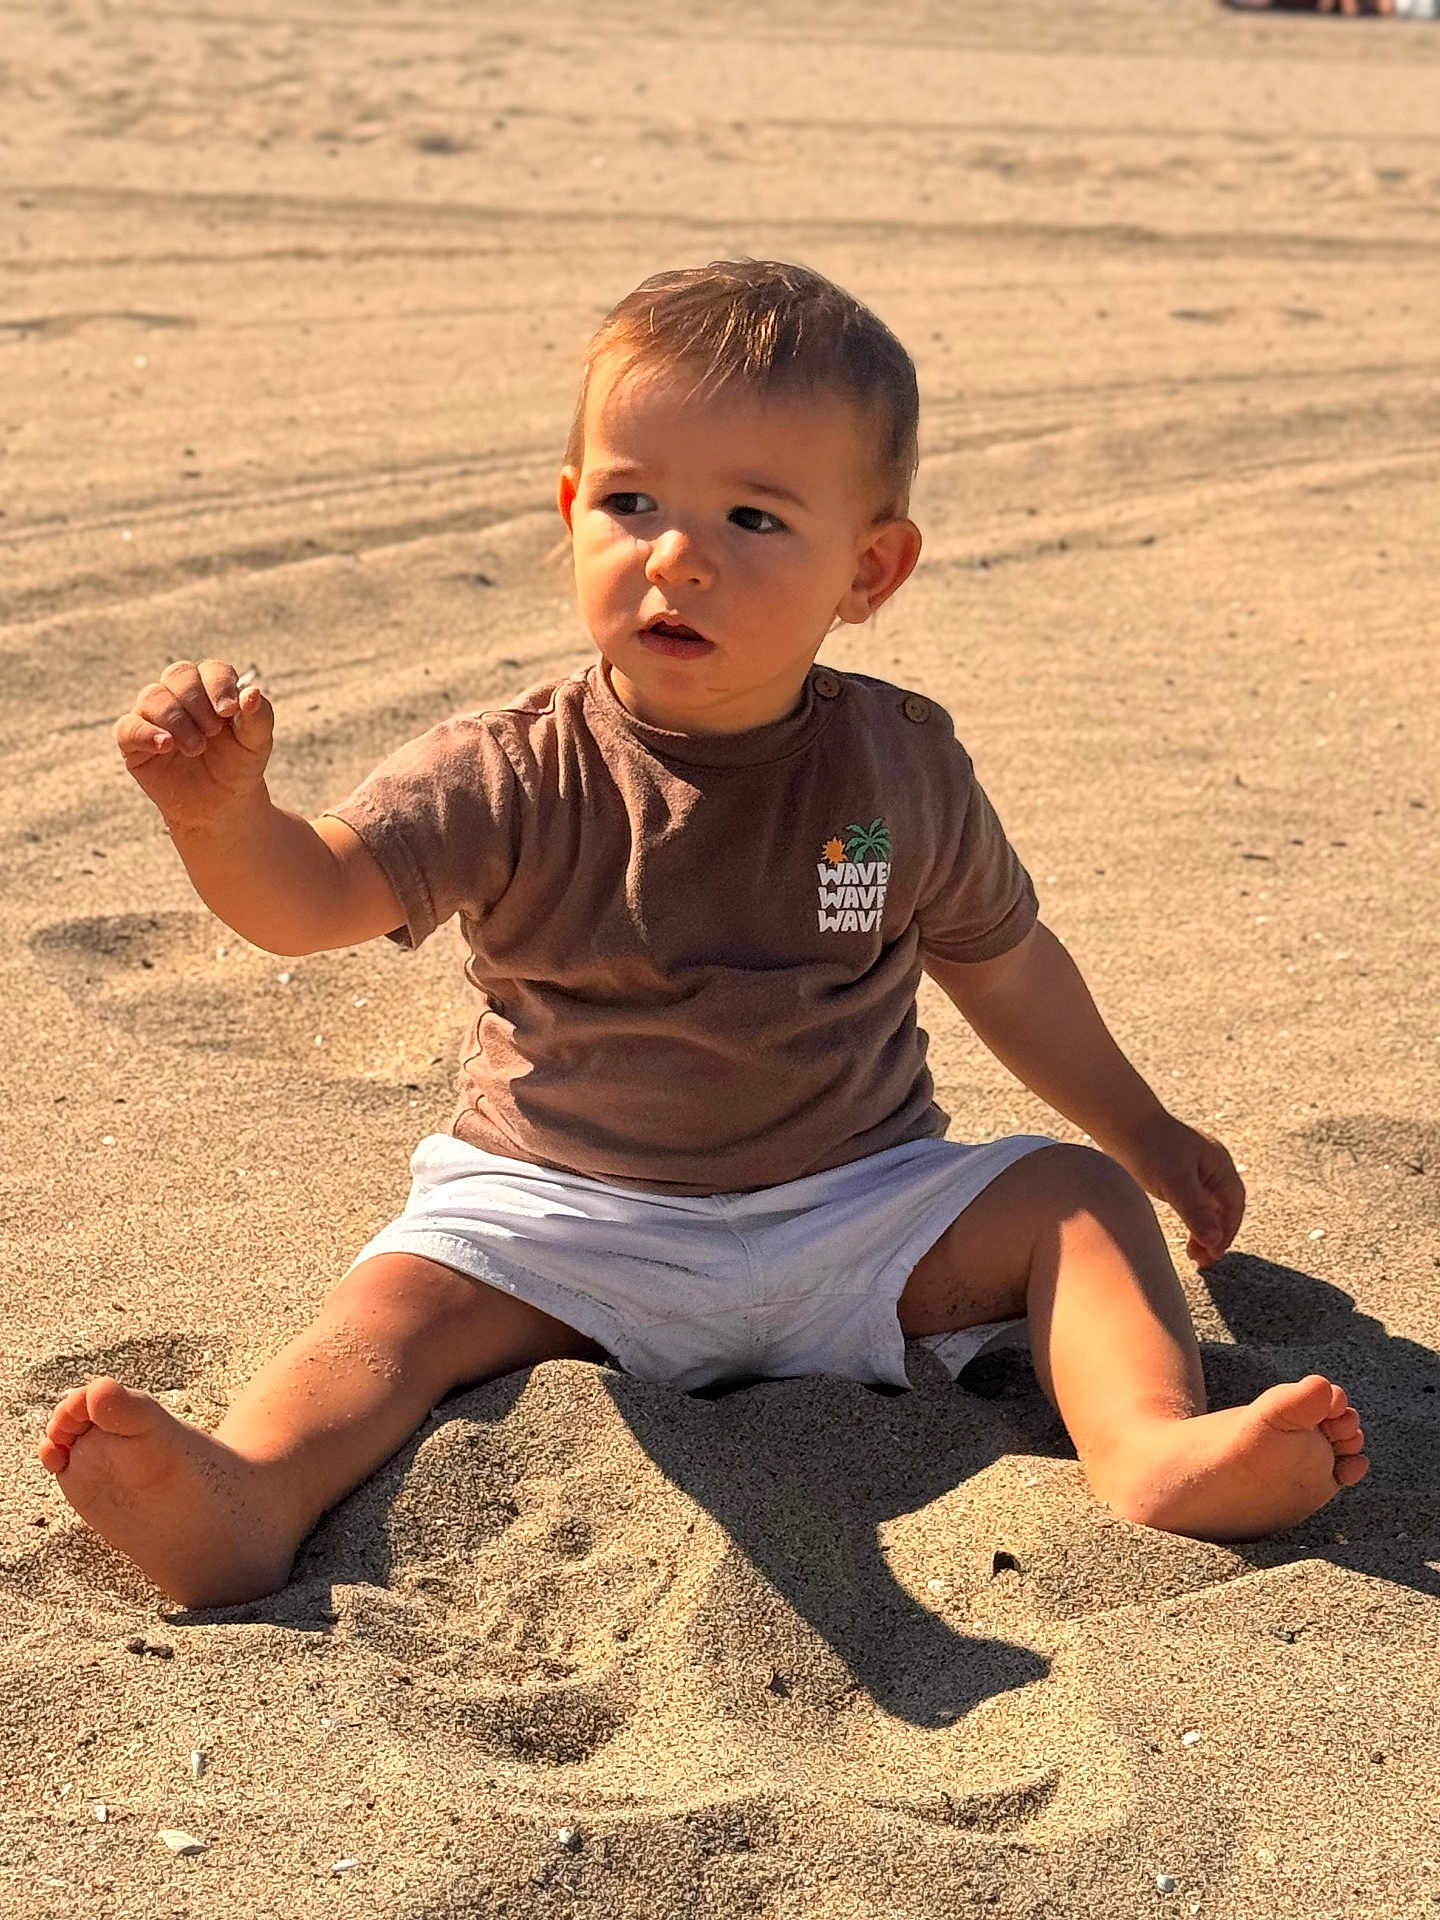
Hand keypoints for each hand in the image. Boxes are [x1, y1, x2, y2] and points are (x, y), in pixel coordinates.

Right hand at [115, 659, 273, 832]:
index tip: (229, 711)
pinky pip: (128, 727)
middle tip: (213, 732)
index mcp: (211, 689)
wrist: (221, 804)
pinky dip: (146, 733)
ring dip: (177, 720)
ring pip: (153, 696)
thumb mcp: (256, 743)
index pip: (212, 670)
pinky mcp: (133, 741)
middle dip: (197, 702)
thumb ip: (258, 717)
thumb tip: (252, 693)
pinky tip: (166, 745)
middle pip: (179, 674)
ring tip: (197, 748)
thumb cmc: (238, 765)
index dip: (219, 685)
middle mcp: (179, 695)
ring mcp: (153, 715)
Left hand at [1116, 1112, 1245, 1268]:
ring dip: (1204, 1230)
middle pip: (1223, 1208)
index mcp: (1219, 1165)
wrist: (1119, 1120)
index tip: (1212, 1255)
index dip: (1227, 1232)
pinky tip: (1184, 1233)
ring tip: (1192, 1254)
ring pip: (1208, 1206)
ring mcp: (1194, 1168)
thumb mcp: (1175, 1182)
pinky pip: (1193, 1201)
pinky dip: (1192, 1219)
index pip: (1233, 1206)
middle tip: (1202, 1261)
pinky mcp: (1175, 1171)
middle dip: (1216, 1235)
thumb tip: (1215, 1241)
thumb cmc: (1149, 1146)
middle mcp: (1211, 1166)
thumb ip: (1196, 1212)